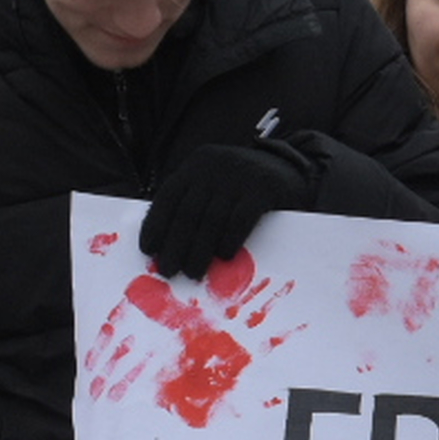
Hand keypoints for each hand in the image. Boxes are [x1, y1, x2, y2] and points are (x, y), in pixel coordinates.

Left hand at [139, 140, 311, 278]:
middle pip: (188, 211)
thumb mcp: (214, 185)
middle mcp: (214, 166)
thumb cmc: (244, 186)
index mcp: (196, 165)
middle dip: (175, 245)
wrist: (290, 168)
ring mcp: (239, 174)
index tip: (148, 251)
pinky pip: (241, 218)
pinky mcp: (262, 187)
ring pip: (212, 219)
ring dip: (200, 251)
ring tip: (194, 273)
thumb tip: (165, 247)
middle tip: (168, 271)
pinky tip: (224, 257)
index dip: (155, 224)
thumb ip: (194, 205)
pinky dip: (230, 240)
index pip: (168, 196)